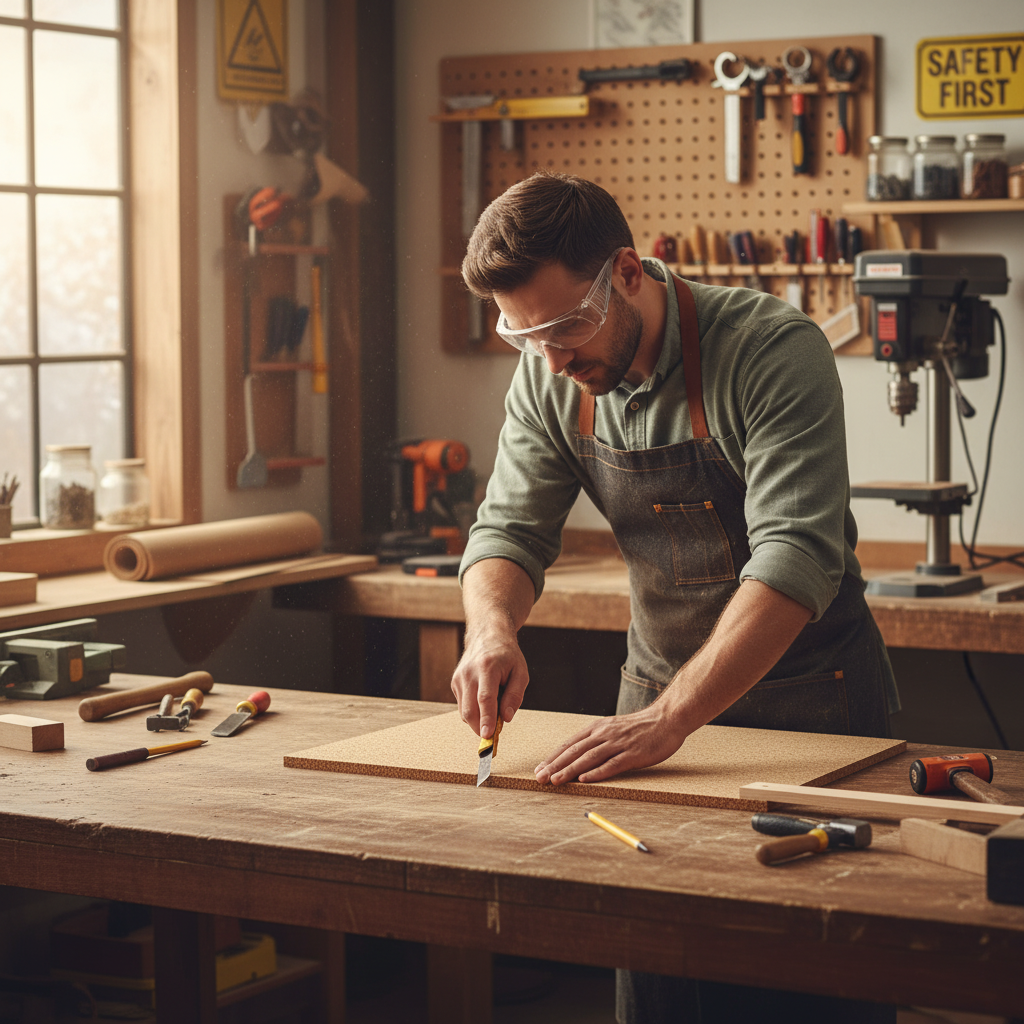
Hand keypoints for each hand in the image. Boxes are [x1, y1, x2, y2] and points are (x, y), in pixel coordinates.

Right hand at [451, 633, 528, 738]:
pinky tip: (484, 701)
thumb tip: (506, 718)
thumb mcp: (521, 672)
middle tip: (494, 734)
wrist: (487, 635)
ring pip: (464, 711)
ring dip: (477, 720)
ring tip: (493, 711)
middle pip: (470, 709)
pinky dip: (473, 711)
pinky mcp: (454, 682)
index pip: (485, 699)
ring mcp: (459, 678)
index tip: (487, 736)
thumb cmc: (507, 655)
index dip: (486, 719)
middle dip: (479, 727)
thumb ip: (515, 696)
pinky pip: (462, 706)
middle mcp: (469, 673)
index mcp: (487, 668)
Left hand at [534, 703, 688, 784]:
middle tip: (540, 777)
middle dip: (555, 765)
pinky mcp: (633, 754)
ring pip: (589, 758)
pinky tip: (585, 779)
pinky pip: (612, 764)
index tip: (540, 768)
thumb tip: (579, 755)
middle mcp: (604, 734)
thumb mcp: (614, 728)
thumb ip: (598, 740)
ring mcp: (618, 743)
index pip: (570, 744)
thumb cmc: (641, 727)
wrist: (667, 718)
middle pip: (575, 751)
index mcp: (598, 728)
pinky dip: (597, 772)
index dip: (554, 757)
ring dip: (570, 770)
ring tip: (556, 780)